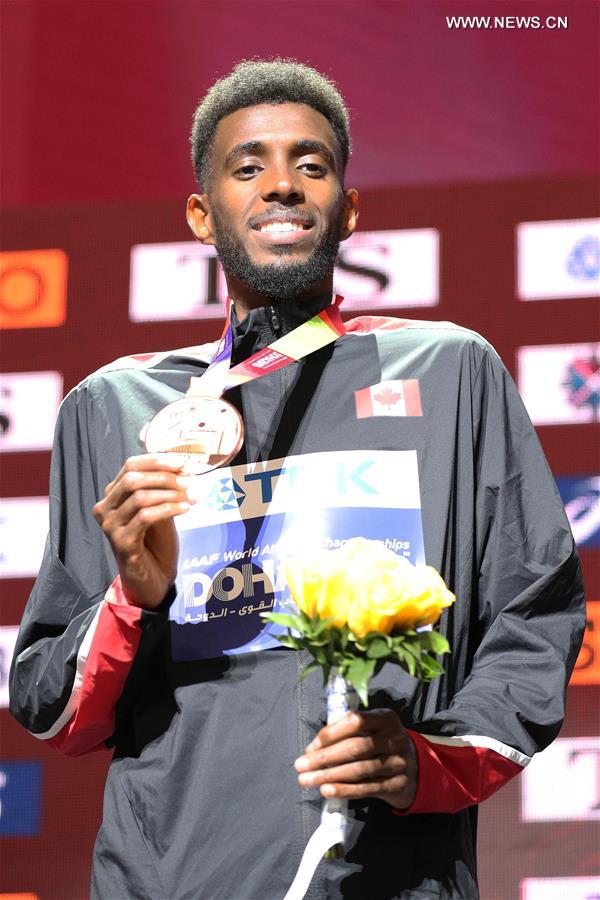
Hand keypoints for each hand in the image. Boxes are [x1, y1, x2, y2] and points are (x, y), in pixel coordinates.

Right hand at [93, 454, 190, 609]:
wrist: (153, 579)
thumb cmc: (156, 543)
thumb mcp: (160, 508)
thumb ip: (164, 489)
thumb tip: (181, 466)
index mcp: (113, 495)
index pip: (131, 465)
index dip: (158, 460)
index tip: (183, 463)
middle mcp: (106, 508)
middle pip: (133, 478)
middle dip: (165, 477)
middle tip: (189, 482)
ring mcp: (111, 526)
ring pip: (140, 497)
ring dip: (171, 494)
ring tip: (190, 498)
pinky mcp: (121, 542)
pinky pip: (146, 517)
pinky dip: (169, 509)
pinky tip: (185, 509)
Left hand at [294, 709, 417, 809]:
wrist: (416, 768)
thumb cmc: (382, 744)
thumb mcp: (373, 729)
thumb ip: (349, 731)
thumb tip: (314, 747)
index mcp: (386, 718)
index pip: (355, 722)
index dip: (331, 733)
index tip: (311, 746)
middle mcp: (394, 738)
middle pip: (355, 747)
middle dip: (324, 757)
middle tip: (301, 766)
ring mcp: (397, 762)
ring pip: (359, 770)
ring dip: (329, 776)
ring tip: (307, 780)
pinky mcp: (396, 785)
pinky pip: (366, 788)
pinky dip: (344, 790)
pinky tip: (327, 790)